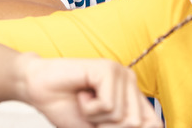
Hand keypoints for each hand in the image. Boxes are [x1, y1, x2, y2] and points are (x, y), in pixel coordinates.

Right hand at [15, 54, 160, 127]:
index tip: (100, 124)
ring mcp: (121, 73)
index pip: (153, 125)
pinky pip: (109, 105)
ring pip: (123, 118)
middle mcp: (131, 83)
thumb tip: (132, 126)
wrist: (38, 90)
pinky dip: (89, 108)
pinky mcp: (107, 69)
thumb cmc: (66, 108)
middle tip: (90, 112)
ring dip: (96, 118)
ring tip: (84, 101)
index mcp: (133, 98)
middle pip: (136, 125)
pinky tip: (81, 94)